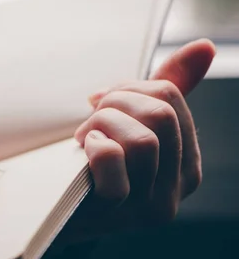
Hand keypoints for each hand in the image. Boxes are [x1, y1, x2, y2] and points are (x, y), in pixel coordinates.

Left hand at [60, 39, 215, 241]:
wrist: (54, 212)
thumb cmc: (94, 163)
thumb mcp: (131, 125)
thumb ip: (167, 90)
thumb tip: (205, 46)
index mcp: (187, 164)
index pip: (170, 97)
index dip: (129, 88)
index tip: (102, 101)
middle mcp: (177, 189)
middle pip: (159, 115)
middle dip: (115, 102)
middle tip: (91, 117)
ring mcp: (147, 206)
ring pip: (143, 139)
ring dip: (102, 125)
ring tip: (85, 136)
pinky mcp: (115, 213)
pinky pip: (112, 161)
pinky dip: (94, 145)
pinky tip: (84, 150)